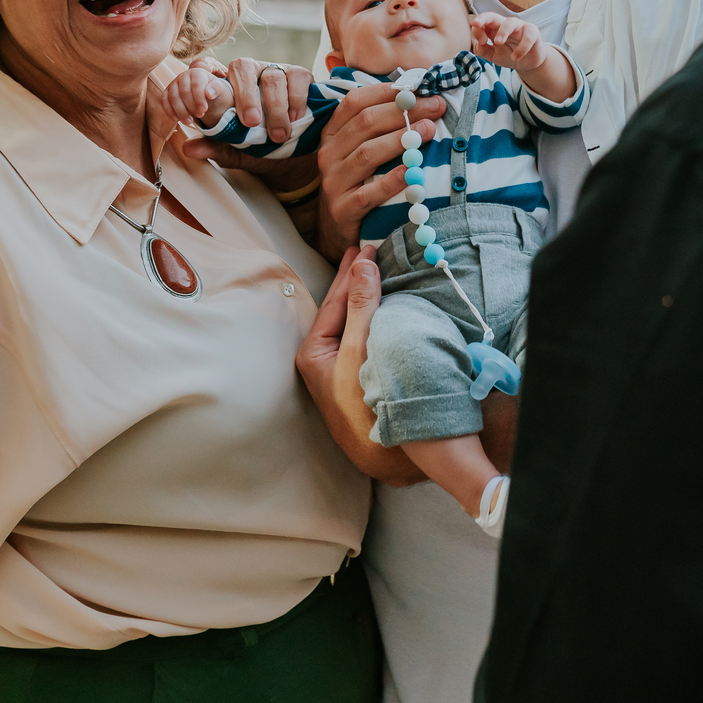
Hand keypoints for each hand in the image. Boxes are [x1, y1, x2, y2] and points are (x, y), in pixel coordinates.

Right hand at [162, 64, 231, 127]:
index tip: (204, 110)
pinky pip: (164, 101)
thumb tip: (209, 93)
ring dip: (181, 112)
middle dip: (191, 106)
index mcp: (197, 72)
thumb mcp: (219, 88)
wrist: (204, 93)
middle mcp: (183, 76)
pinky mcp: (166, 92)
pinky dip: (169, 111)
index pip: (196, 84)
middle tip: (200, 115)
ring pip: (173, 98)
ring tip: (189, 121)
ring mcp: (173, 84)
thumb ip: (216, 89)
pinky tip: (177, 120)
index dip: (199, 98)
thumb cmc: (211, 90)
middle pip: (184, 92)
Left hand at [180, 57, 311, 162]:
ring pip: (271, 76)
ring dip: (275, 107)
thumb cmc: (257, 148)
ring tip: (277, 135)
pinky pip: (297, 77)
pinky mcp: (299, 76)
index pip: (207, 67)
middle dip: (246, 95)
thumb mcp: (234, 152)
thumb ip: (214, 147)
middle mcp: (247, 73)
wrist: (293, 157)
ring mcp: (274, 71)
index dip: (204, 73)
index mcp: (224, 87)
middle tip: (251, 122)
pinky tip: (295, 119)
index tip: (208, 95)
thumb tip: (189, 149)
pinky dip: (296, 100)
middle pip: (241, 66)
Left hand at [296, 247, 423, 484]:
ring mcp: (341, 371)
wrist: (389, 458)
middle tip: (367, 249)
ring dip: (367, 297)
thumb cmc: (367, 405)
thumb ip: (361, 306)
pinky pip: (366, 336)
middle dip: (355, 280)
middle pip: (341, 310)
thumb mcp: (361, 349)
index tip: (366, 245)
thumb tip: (362, 265)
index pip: (334, 301)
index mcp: (314, 353)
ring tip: (376, 271)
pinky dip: (376, 316)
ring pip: (354, 323)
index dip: (351, 272)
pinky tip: (386, 306)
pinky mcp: (359, 379)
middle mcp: (322, 360)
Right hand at [317, 82, 445, 262]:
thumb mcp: (362, 148)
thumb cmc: (360, 180)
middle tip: (436, 106)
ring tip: (429, 130)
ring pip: (367, 154)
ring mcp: (333, 182)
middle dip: (404, 111)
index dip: (388, 91)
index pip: (356, 101)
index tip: (421, 87)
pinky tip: (410, 172)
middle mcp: (329, 154)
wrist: (338, 227)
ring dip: (401, 139)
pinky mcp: (343, 210)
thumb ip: (381, 124)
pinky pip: (368, 193)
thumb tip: (420, 95)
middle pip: (365, 123)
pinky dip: (391, 181)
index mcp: (333, 133)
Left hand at [471, 12, 546, 74]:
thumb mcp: (493, 56)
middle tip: (476, 25)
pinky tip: (515, 57)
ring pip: (510, 22)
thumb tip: (477, 45)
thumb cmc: (510, 55)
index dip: (478, 29)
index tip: (480, 42)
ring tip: (498, 42)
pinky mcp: (533, 33)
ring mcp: (520, 27)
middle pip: (493, 16)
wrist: (528, 63)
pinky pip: (527, 37)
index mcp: (494, 28)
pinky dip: (521, 48)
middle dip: (483, 18)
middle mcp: (505, 25)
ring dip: (502, 31)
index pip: (482, 23)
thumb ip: (483, 51)